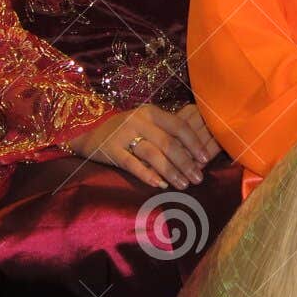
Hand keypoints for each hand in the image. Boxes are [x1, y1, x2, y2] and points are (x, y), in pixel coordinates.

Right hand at [69, 103, 211, 189]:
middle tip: (198, 178)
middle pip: (168, 142)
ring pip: (152, 154)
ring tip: (183, 185)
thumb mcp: (147, 124)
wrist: (90, 135)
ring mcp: (123, 134)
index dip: (194, 143)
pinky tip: (160, 184)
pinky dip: (147, 174)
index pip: (178, 126)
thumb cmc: (127, 132)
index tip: (206, 159)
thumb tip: (197, 153)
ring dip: (170, 171)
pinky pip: (131, 164)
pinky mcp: (110, 149)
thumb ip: (167, 133)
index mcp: (151, 112)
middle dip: (186, 162)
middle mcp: (138, 120)